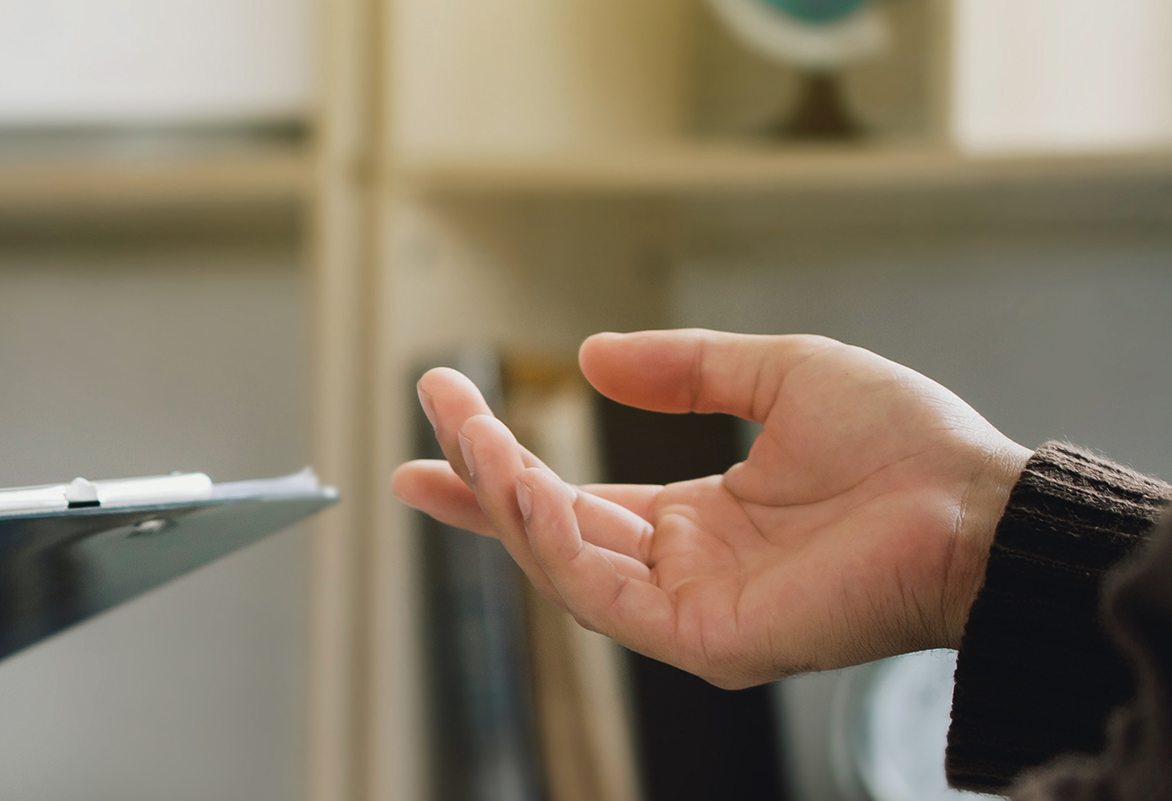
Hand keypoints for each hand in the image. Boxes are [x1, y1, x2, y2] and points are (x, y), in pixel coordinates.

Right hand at [392, 330, 1030, 687]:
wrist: (982, 508)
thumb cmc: (909, 449)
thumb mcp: (781, 375)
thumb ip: (685, 368)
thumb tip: (589, 356)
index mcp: (697, 522)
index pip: (572, 502)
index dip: (501, 466)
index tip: (443, 418)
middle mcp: (683, 574)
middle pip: (550, 532)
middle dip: (480, 476)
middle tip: (432, 413)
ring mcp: (690, 614)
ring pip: (564, 563)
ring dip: (507, 500)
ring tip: (473, 437)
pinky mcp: (707, 641)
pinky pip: (606, 597)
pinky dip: (555, 546)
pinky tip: (526, 489)